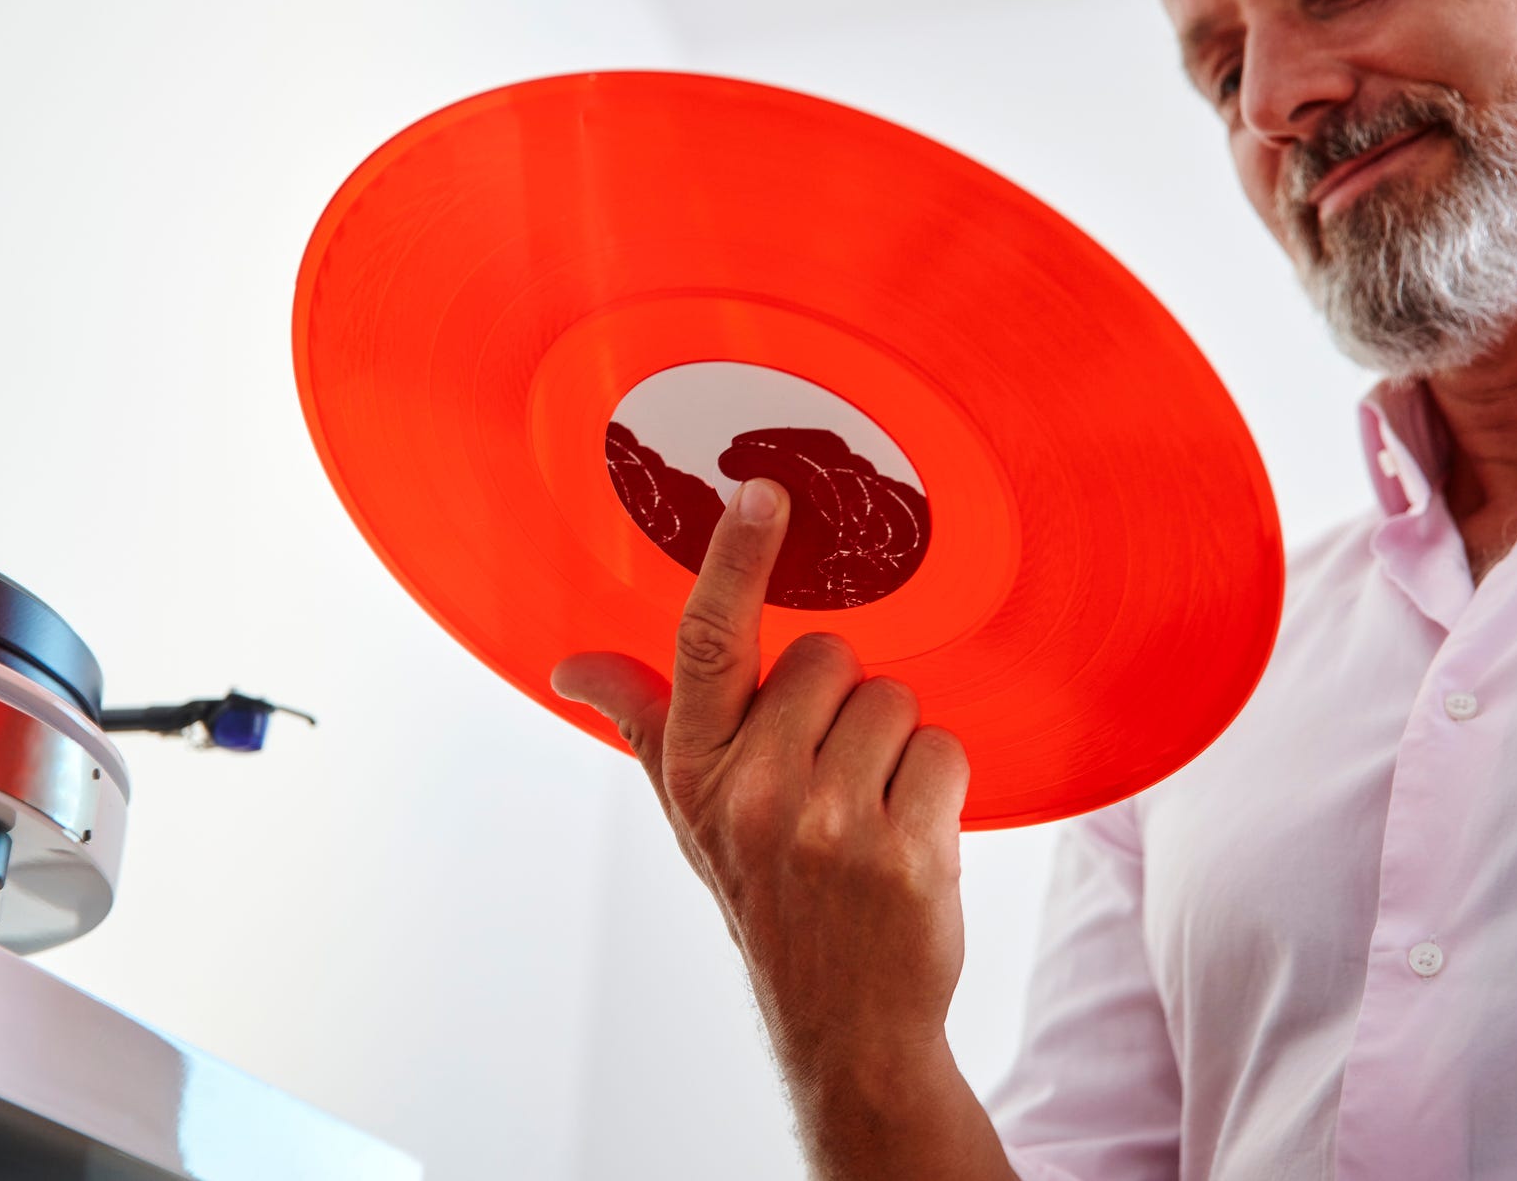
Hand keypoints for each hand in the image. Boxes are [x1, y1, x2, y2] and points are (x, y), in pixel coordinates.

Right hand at [553, 478, 997, 1174]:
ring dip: (894, 747)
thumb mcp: (690, 814)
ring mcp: (831, 826)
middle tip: (830, 778)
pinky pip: (945, 749)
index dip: (737, 560)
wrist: (845, 1022)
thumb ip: (644, 722)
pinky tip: (910, 836)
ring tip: (870, 812)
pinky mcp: (906, 852)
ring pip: (894, 701)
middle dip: (843, 704)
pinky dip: (940, 784)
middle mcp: (755, 794)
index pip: (709, 644)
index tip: (764, 493)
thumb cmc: (768, 896)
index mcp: (697, 772)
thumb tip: (571, 665)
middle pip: (832, 659)